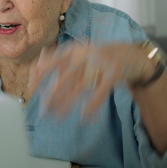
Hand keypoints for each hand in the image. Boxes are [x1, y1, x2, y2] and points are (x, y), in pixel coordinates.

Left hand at [38, 42, 154, 120]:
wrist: (133, 55)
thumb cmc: (101, 57)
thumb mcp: (81, 52)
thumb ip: (62, 57)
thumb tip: (39, 63)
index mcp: (76, 48)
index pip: (54, 60)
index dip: (42, 73)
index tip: (33, 88)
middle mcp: (86, 53)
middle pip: (65, 77)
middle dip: (53, 96)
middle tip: (44, 111)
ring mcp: (101, 63)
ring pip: (80, 88)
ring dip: (67, 105)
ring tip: (58, 118)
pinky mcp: (115, 73)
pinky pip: (100, 93)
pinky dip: (92, 107)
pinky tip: (85, 119)